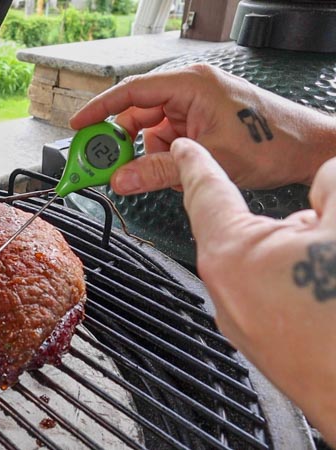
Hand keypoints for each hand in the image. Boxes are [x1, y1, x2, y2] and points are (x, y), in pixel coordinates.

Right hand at [70, 64, 335, 194]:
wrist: (308, 149)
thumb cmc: (272, 142)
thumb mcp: (208, 160)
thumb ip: (158, 171)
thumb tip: (121, 179)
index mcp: (190, 84)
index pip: (131, 91)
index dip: (99, 109)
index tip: (78, 126)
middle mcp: (189, 90)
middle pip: (137, 114)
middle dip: (122, 142)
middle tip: (104, 165)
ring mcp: (194, 106)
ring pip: (151, 131)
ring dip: (148, 155)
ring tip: (154, 176)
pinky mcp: (199, 121)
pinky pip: (167, 139)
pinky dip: (163, 158)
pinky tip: (174, 172)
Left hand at [171, 137, 335, 444]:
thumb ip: (331, 186)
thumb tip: (326, 178)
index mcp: (231, 254)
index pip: (205, 191)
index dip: (197, 162)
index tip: (185, 149)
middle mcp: (226, 291)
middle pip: (247, 229)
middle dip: (289, 220)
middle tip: (324, 226)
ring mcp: (245, 325)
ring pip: (266, 264)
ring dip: (299, 253)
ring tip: (329, 267)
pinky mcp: (266, 347)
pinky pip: (276, 296)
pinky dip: (299, 281)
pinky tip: (328, 286)